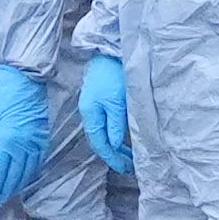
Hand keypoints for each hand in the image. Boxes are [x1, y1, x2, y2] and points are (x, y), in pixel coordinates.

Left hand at [0, 63, 50, 200]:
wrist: (25, 79)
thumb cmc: (2, 96)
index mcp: (8, 140)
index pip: (2, 169)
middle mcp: (24, 144)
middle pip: (16, 173)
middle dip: (8, 187)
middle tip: (2, 198)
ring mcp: (36, 141)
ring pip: (29, 169)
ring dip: (21, 182)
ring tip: (14, 191)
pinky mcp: (43, 135)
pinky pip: (40, 159)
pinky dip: (34, 170)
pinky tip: (29, 175)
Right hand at [77, 51, 129, 172]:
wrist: (109, 51)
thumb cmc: (114, 75)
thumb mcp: (118, 102)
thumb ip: (116, 124)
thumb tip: (115, 145)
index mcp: (91, 114)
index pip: (100, 143)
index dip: (112, 158)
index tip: (125, 168)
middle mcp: (89, 112)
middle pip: (100, 140)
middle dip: (114, 155)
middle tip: (129, 166)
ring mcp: (93, 106)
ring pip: (103, 132)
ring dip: (115, 145)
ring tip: (129, 155)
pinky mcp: (100, 100)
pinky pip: (105, 124)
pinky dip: (114, 134)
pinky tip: (123, 137)